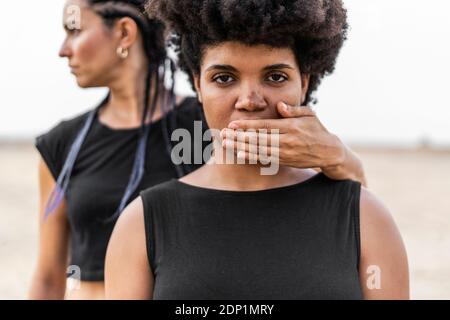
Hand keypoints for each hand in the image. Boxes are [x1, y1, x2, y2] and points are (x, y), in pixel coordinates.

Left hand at [221, 101, 366, 184]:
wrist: (328, 152)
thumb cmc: (317, 129)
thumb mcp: (310, 114)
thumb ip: (294, 110)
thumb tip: (280, 106)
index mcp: (291, 127)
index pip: (265, 126)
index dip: (248, 126)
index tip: (233, 125)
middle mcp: (287, 141)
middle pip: (259, 139)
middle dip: (239, 137)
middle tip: (223, 135)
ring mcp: (285, 153)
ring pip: (259, 150)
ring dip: (241, 148)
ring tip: (226, 145)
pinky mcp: (284, 161)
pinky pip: (265, 159)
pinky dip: (252, 157)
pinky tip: (240, 155)